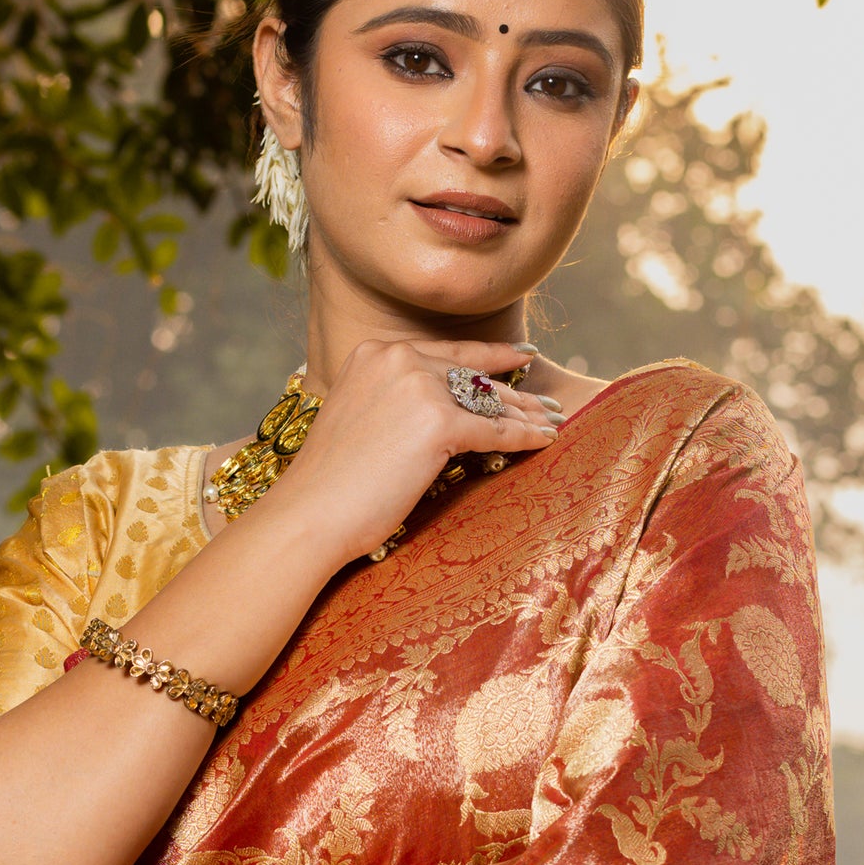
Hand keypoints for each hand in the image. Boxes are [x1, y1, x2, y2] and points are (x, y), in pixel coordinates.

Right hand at [258, 338, 562, 567]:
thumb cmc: (332, 481)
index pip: (448, 352)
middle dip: (515, 391)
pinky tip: (546, 440)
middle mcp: (398, 358)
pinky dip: (524, 437)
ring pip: (488, 400)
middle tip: (547, 401)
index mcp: (376, 351)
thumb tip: (444, 408)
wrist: (311, 513)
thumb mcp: (360, 417)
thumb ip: (395, 399)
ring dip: (526, 413)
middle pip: (473, 375)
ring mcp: (419, 387)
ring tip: (553, 420)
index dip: (492, 354)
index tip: (523, 355)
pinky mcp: (438, 423)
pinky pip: (494, 430)